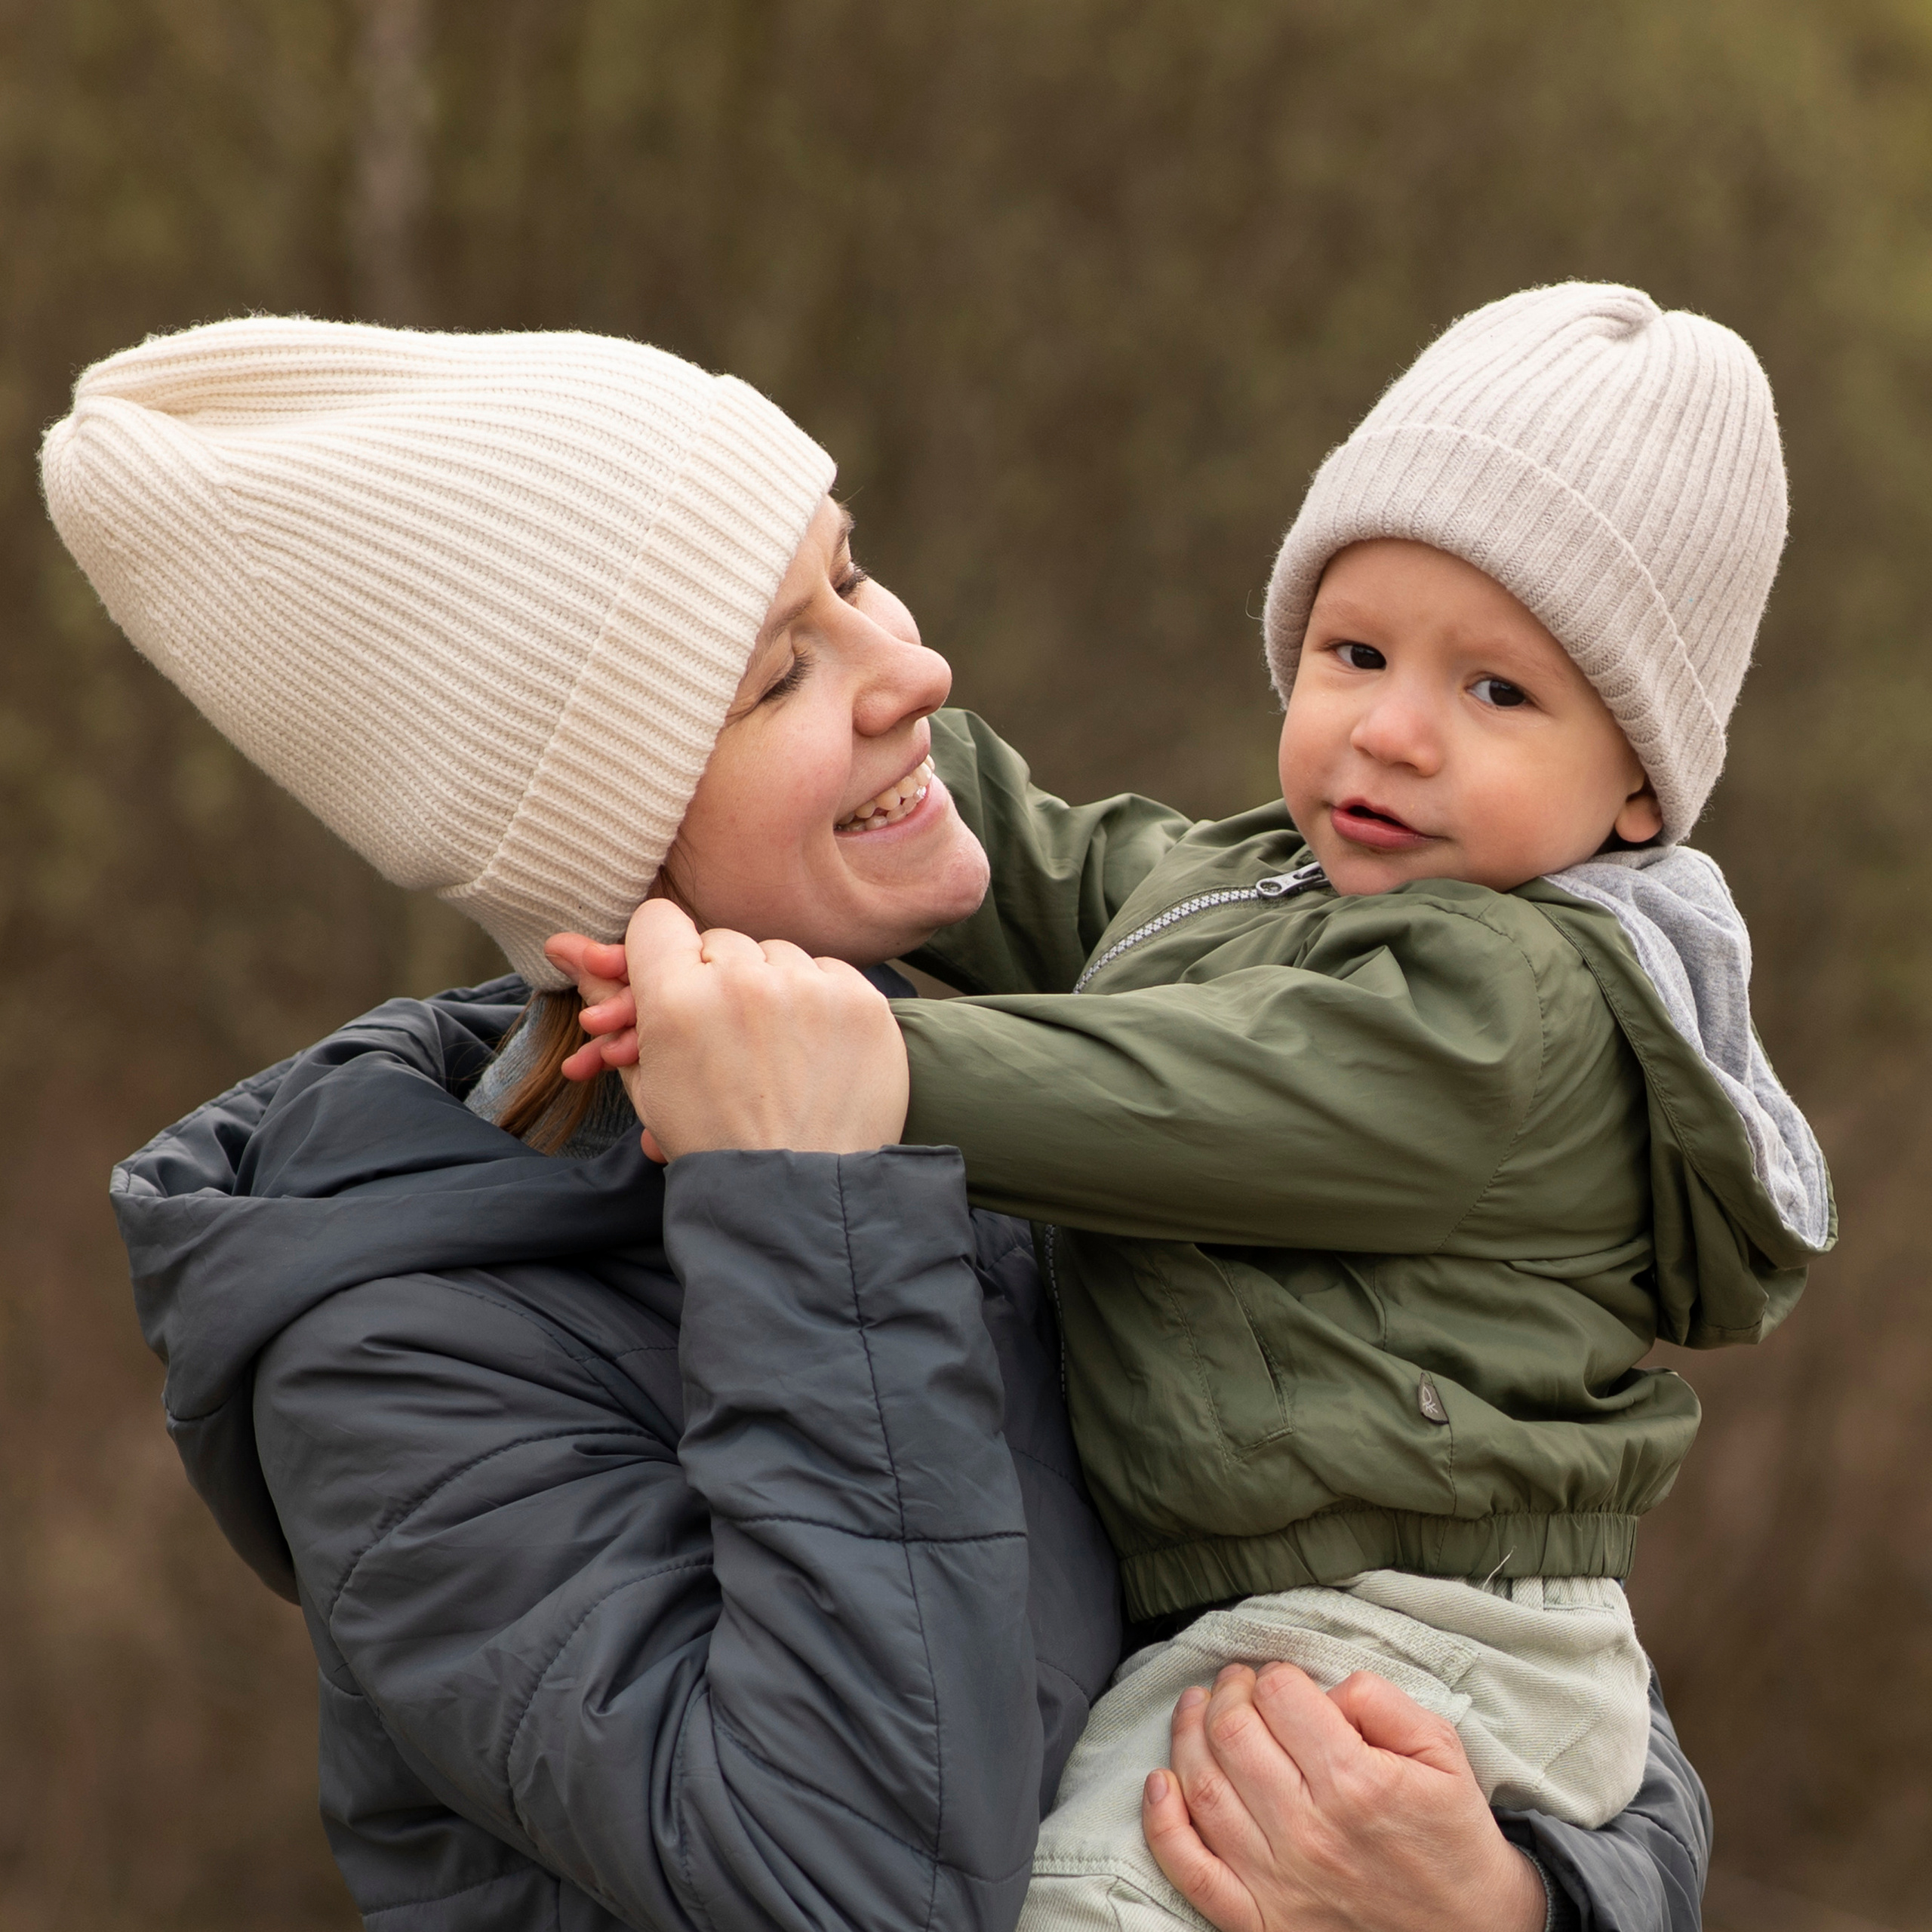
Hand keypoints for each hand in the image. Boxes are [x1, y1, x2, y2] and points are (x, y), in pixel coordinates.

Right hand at [574, 899, 907, 1160]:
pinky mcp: (862, 1003)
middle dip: (713, 983)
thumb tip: (564, 944)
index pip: (656, 921)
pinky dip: (817, 1002)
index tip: (668, 991)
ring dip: (768, 990)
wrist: (798, 1198)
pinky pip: (828, 972)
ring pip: (776, 955)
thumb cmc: (715, 1144)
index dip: (658, 958)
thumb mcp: (648, 1079)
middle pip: (718, 942)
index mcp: (676, 1000)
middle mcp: (744, 982)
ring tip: (767, 1053)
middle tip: (718, 1041)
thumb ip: (613, 1005)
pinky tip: (807, 1049)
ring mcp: (810, 990)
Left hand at [1143, 1662, 1547, 1931]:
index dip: (1275, 1674)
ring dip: (1187, 1734)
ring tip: (1197, 1708)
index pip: (1279, 1696)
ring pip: (1202, 1786)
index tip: (1282, 1679)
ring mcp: (1277, 1881)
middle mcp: (1309, 1831)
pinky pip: (1190, 1869)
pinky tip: (1159, 1783)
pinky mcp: (1259, 1921)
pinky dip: (1162, 1824)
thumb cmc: (1450, 1835)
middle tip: (1238, 1683)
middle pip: (1232, 1733)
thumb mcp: (1441, 1750)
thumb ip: (1380, 1701)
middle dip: (1228, 1692)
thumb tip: (1322, 1686)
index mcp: (1355, 1783)